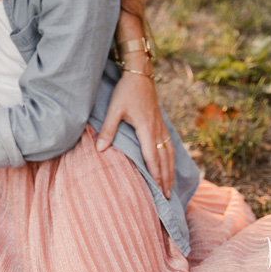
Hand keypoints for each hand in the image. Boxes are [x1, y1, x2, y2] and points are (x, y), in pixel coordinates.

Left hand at [96, 70, 174, 197]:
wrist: (140, 74)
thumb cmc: (126, 91)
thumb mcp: (114, 109)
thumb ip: (108, 130)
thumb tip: (99, 150)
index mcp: (146, 129)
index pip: (152, 157)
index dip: (155, 174)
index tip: (158, 190)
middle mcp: (157, 130)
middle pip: (164, 159)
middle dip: (165, 178)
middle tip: (166, 197)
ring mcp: (161, 127)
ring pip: (169, 153)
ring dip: (170, 171)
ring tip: (170, 186)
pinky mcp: (161, 124)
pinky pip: (169, 145)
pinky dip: (171, 159)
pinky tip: (170, 165)